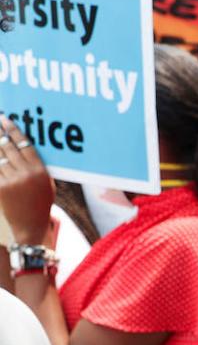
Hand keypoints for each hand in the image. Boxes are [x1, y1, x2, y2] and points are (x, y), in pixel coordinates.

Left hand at [0, 117, 54, 244]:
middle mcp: (26, 174)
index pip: (25, 144)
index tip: (5, 120)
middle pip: (9, 146)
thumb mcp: (47, 184)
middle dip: (0, 133)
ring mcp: (12, 181)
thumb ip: (37, 166)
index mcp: (40, 171)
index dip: (13, 130)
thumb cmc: (40, 203)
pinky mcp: (1, 188)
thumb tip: (22, 146)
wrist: (30, 224)